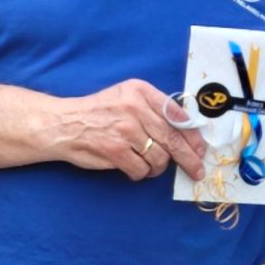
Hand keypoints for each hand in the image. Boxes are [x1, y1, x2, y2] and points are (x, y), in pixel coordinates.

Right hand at [48, 81, 204, 180]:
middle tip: (196, 171)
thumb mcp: (127, 96)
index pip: (177, 115)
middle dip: (189, 159)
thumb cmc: (100, 112)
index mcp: (141, 91)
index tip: (200, 149)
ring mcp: (125, 129)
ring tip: (149, 165)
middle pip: (173, 139)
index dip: (193, 136)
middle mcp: (134, 107)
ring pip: (159, 158)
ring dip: (157, 167)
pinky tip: (133, 168)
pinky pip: (141, 169)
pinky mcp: (115, 150)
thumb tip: (187, 130)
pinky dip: (141, 173)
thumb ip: (154, 107)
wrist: (64, 124)